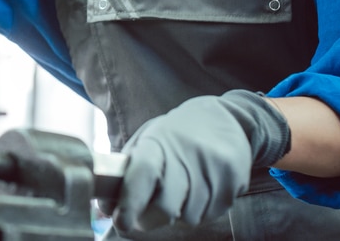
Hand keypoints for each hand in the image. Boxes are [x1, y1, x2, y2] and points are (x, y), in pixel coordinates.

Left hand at [103, 90, 290, 231]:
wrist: (226, 117)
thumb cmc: (178, 134)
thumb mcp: (149, 139)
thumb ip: (128, 170)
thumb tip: (105, 206)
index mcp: (159, 141)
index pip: (142, 173)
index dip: (130, 201)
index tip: (121, 221)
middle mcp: (187, 153)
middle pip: (166, 206)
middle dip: (150, 220)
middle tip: (144, 217)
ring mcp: (213, 166)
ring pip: (191, 216)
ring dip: (181, 214)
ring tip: (182, 191)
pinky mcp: (234, 178)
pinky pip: (213, 213)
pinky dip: (204, 209)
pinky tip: (203, 188)